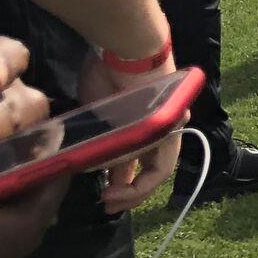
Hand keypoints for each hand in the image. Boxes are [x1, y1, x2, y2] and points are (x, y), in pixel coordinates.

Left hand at [78, 57, 181, 213]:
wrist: (129, 52)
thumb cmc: (142, 89)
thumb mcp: (138, 128)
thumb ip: (122, 154)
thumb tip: (100, 169)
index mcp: (169, 134)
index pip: (160, 173)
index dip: (138, 191)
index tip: (112, 199)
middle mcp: (156, 131)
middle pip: (146, 168)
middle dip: (128, 189)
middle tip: (106, 204)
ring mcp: (135, 121)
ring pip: (129, 157)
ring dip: (116, 175)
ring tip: (99, 190)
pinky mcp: (114, 112)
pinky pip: (113, 140)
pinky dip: (104, 155)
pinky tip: (88, 165)